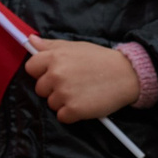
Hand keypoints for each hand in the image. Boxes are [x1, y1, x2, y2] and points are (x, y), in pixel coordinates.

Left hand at [27, 39, 141, 122]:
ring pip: (51, 104)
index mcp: (55, 57)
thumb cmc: (101, 60)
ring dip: (64, 102)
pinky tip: (85, 103)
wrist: (127, 75)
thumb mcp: (76, 47)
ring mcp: (64, 93)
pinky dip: (72, 114)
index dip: (41, 72)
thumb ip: (51, 45)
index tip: (53, 74)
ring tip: (82, 93)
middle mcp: (56, 74)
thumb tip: (31, 40)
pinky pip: (62, 117)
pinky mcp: (74, 110)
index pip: (31, 68)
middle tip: (74, 84)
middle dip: (53, 88)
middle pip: (40, 89)